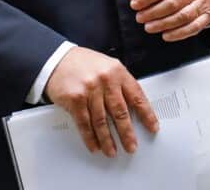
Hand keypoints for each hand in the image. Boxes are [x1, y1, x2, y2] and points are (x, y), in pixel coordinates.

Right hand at [44, 47, 158, 156]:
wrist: (57, 60)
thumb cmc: (84, 64)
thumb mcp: (108, 67)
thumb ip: (120, 84)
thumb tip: (133, 107)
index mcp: (118, 72)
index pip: (137, 96)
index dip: (146, 114)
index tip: (152, 127)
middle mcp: (106, 81)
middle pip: (120, 112)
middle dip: (127, 133)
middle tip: (131, 146)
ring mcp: (90, 90)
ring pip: (102, 121)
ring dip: (107, 139)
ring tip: (112, 150)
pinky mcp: (75, 100)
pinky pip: (85, 123)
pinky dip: (90, 137)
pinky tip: (95, 145)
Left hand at [125, 0, 209, 41]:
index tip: (135, 4)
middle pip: (173, 3)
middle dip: (153, 12)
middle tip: (140, 18)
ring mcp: (203, 2)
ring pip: (184, 16)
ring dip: (164, 24)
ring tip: (149, 27)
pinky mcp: (207, 15)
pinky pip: (194, 27)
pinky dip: (179, 33)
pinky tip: (166, 35)